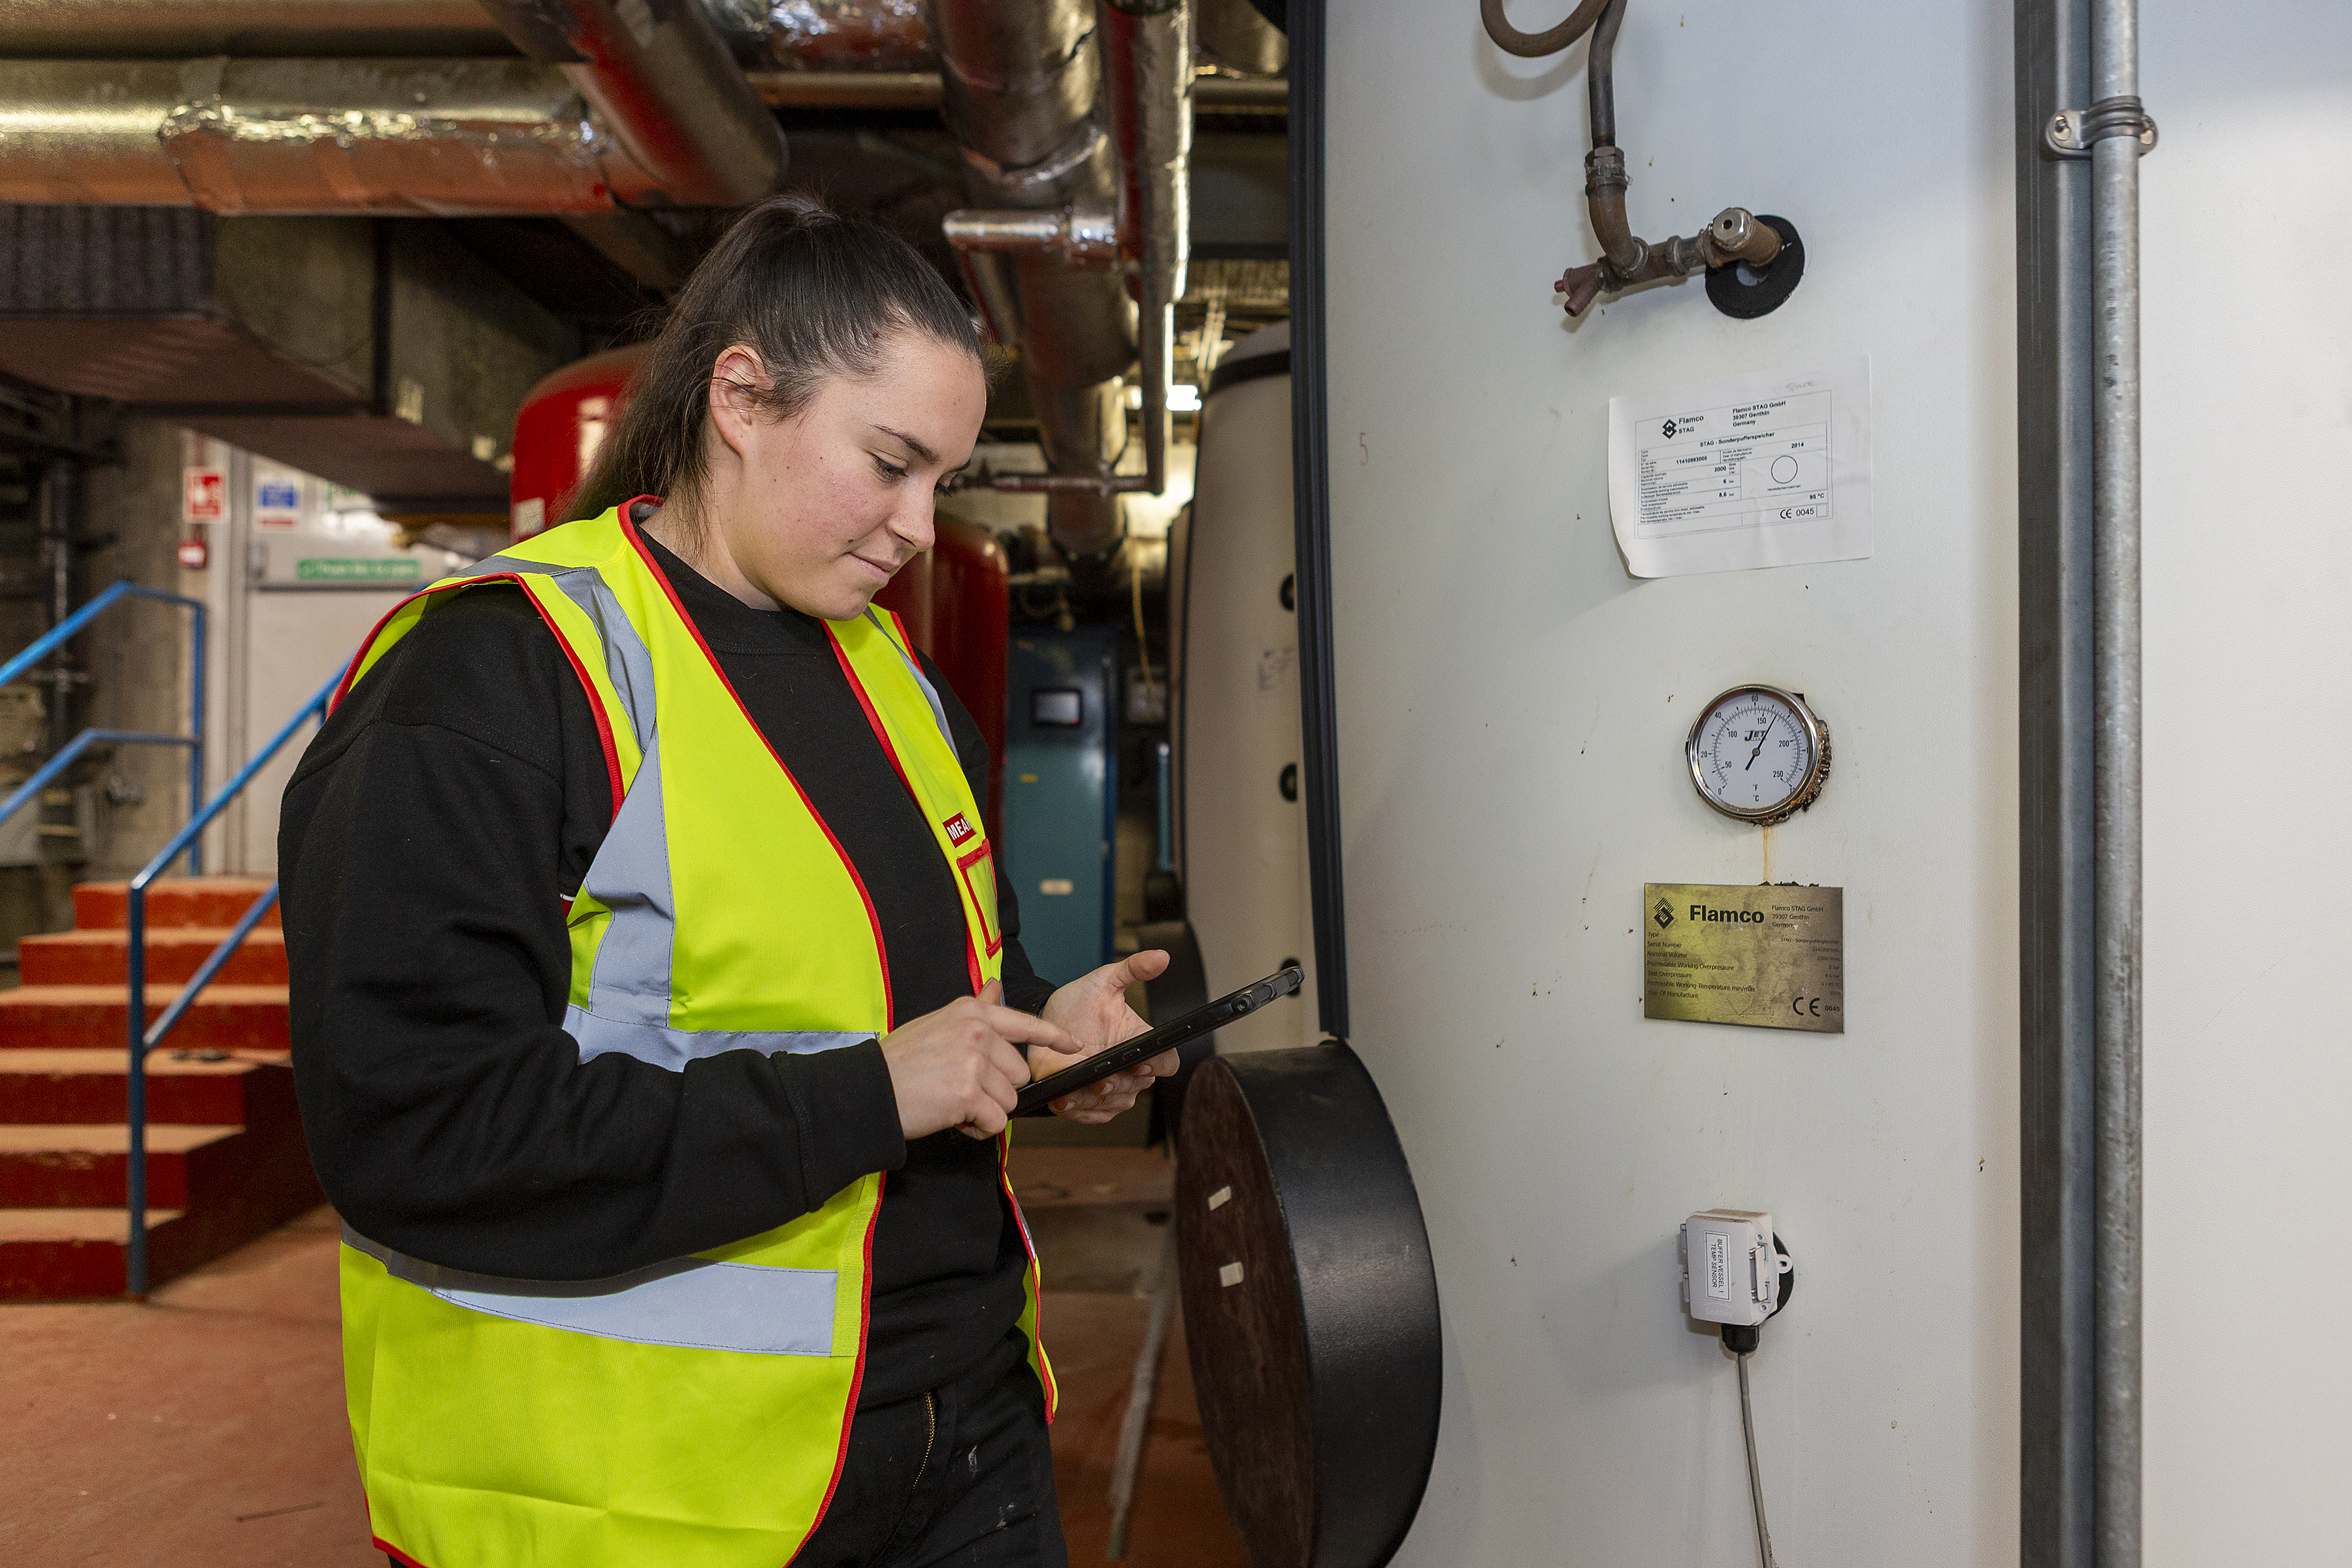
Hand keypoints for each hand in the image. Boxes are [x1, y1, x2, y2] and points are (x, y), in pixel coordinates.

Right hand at [881, 981, 1080, 1140]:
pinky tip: (953, 1118)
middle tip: (961, 1089)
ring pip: (1009, 1100)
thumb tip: (996, 987)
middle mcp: (978, 1031)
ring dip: (985, 1111)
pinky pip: (996, 1121)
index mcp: (971, 1011)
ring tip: (952, 1103)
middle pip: (1019, 1072)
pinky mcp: (968, 1094)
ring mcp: (974, 1062)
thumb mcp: (938, 1023)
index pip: (1026, 1022)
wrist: (869, 1090)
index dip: (1055, 1036)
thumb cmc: (900, 1062)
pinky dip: (978, 1128)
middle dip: (997, 1089)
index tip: (1074, 1045)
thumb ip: (975, 1009)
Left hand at [1031, 950, 1177, 1123]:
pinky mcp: (1087, 1102)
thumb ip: (1133, 968)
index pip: (1166, 1062)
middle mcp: (1130, 1070)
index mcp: (1141, 1043)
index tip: (1140, 1063)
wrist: (1044, 1020)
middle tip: (1099, 1077)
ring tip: (1078, 1087)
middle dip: (1119, 1084)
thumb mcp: (1104, 981)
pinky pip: (1093, 1115)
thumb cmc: (1079, 1003)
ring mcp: (1109, 1089)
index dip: (1158, 1065)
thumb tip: (1162, 956)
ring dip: (1096, 1098)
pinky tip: (1066, 1099)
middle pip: (1139, 1088)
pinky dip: (1080, 1110)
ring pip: (1116, 1103)